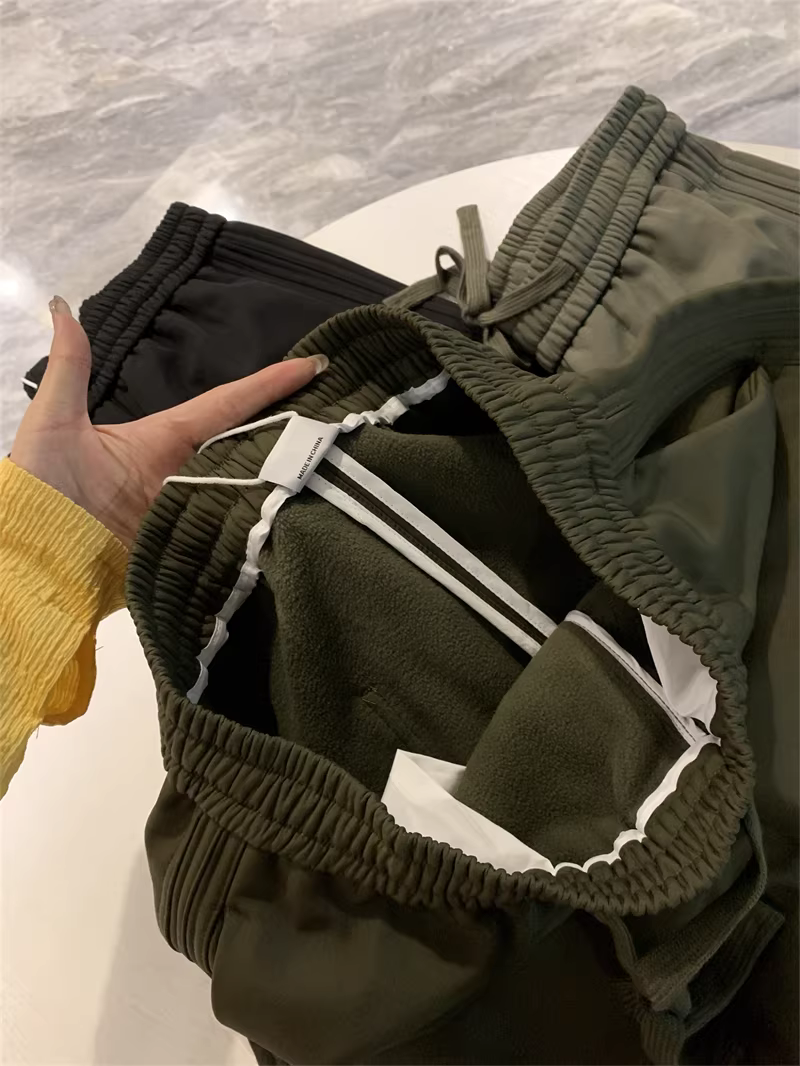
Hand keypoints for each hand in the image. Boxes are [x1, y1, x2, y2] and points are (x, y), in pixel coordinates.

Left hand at [11, 297, 327, 545]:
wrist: (30, 556)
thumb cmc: (38, 487)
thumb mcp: (53, 421)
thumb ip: (70, 369)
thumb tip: (63, 307)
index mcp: (163, 438)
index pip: (226, 405)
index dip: (267, 384)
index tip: (312, 364)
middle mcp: (184, 473)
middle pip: (249, 447)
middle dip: (293, 430)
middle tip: (343, 415)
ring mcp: (189, 512)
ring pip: (248, 491)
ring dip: (286, 480)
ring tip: (339, 464)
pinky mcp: (188, 548)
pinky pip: (231, 535)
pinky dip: (262, 528)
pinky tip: (298, 521)